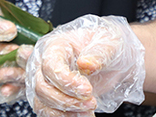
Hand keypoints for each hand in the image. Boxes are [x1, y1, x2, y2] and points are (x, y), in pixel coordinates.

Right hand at [25, 15, 144, 115]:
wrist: (114, 61)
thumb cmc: (108, 46)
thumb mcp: (110, 44)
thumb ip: (99, 53)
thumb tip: (85, 64)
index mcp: (56, 45)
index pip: (50, 65)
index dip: (66, 81)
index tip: (88, 90)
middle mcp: (44, 62)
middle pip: (41, 87)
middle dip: (66, 100)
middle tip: (92, 103)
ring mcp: (45, 81)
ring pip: (41, 103)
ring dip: (65, 112)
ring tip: (89, 112)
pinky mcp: (51, 96)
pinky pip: (47, 112)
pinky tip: (83, 115)